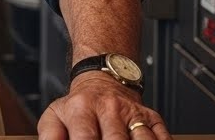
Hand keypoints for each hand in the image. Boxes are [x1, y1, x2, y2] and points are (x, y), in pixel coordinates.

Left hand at [38, 72, 170, 139]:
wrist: (103, 80)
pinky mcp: (152, 118)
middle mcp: (110, 109)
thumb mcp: (54, 115)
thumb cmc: (79, 105)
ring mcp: (133, 113)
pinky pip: (163, 136)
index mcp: (82, 109)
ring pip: (144, 139)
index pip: (85, 137)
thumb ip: (50, 136)